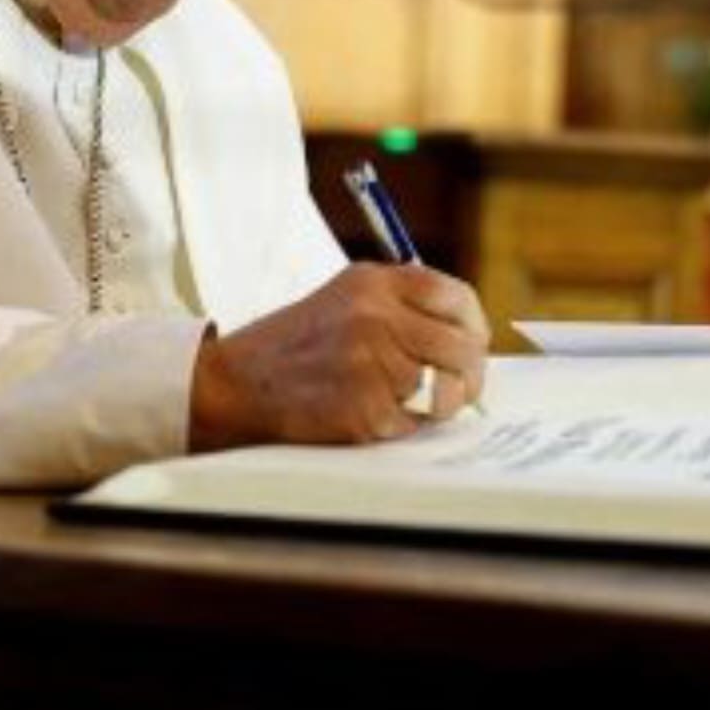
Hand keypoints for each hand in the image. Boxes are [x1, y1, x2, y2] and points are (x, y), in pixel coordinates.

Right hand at [188, 263, 490, 450]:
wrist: (236, 382)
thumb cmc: (296, 344)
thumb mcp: (346, 298)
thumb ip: (401, 305)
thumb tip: (466, 338)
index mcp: (375, 282)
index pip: (458, 299)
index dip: (473, 327)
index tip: (470, 345)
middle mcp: (376, 316)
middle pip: (463, 349)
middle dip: (469, 376)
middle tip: (460, 390)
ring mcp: (371, 363)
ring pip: (444, 391)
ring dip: (434, 406)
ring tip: (405, 402)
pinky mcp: (364, 408)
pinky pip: (414, 424)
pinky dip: (401, 427)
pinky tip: (372, 414)